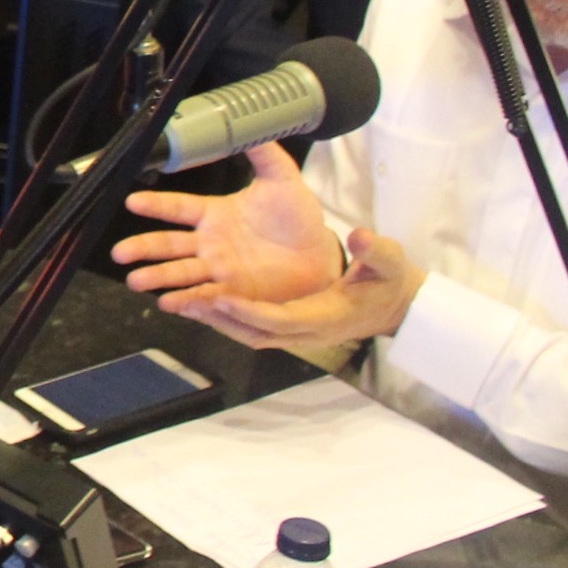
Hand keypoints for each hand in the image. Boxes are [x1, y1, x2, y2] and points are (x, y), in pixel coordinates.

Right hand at [112, 141, 344, 306]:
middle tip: (120, 252)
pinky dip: (186, 301)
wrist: (322, 256)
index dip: (156, 205)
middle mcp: (210, 243)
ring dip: (158, 277)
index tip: (131, 202)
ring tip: (136, 282)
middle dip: (143, 248)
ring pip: (180, 273)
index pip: (178, 207)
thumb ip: (263, 153)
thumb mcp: (283, 179)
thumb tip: (245, 125)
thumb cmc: (299, 219)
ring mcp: (219, 271)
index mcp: (215, 214)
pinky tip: (168, 302)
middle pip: (169, 245)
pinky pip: (204, 297)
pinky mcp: (232, 294)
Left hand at [164, 226, 422, 350]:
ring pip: (246, 331)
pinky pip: (248, 326)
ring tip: (175, 301)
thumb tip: (361, 235)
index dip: (251, 313)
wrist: (392, 304)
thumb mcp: (388, 262)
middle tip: (183, 301)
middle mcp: (305, 331)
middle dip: (218, 319)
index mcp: (326, 316)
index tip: (222, 299)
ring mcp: (295, 332)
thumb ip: (375, 250)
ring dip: (212, 319)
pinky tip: (195, 300)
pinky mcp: (287, 325)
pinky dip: (222, 317)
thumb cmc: (387, 282)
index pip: (281, 320)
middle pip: (254, 331)